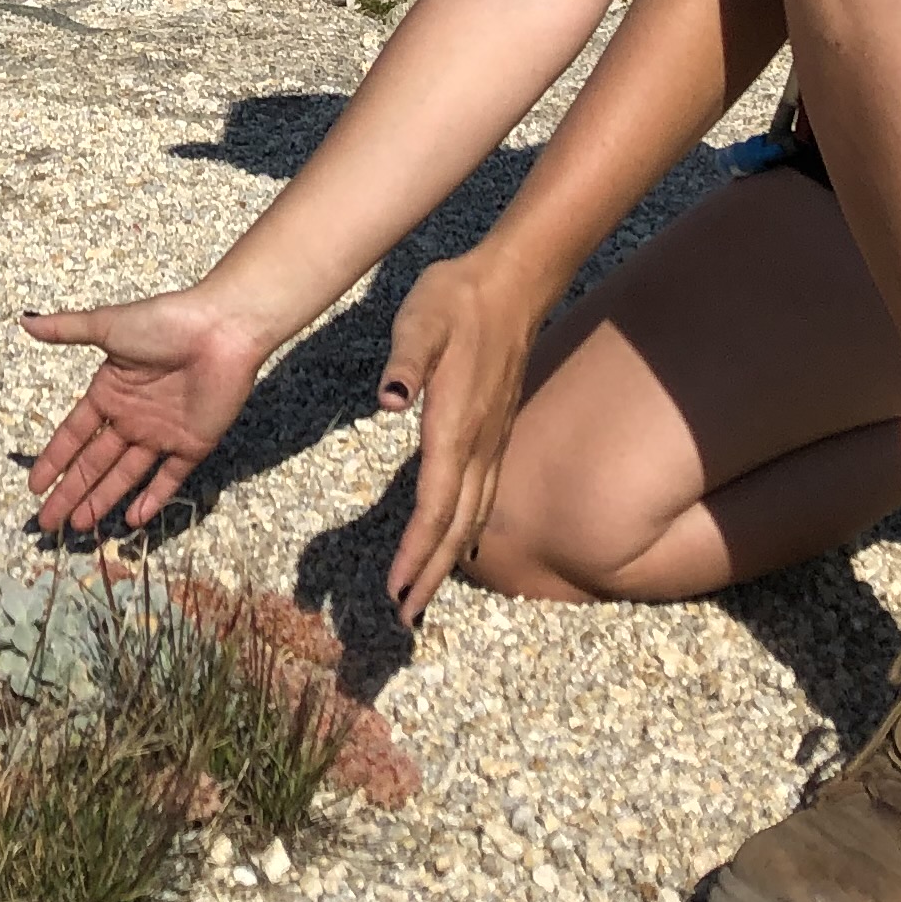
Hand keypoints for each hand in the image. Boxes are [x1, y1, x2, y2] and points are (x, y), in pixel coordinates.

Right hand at [17, 291, 268, 535]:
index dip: (54, 460)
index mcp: (109, 392)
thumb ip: (67, 330)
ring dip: (102, 500)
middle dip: (70, 492)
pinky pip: (168, 479)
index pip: (74, 435)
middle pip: (94, 463)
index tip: (35, 486)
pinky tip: (133, 521)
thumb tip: (25, 321)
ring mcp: (162, 434)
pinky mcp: (192, 445)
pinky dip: (152, 500)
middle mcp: (132, 418)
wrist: (221, 330)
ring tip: (80, 527)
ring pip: (125, 476)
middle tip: (47, 522)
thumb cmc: (164, 323)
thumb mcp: (108, 325)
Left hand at [377, 252, 549, 624]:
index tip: (395, 592)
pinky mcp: (495, 433)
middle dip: (429, 575)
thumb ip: (406, 360)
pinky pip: (482, 496)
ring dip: (447, 560)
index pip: (435, 506)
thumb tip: (389, 399)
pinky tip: (456, 543)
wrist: (512, 284)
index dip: (415, 553)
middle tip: (405, 618)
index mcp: (454, 428)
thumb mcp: (420, 320)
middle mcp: (477, 446)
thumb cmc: (456, 299)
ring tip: (423, 594)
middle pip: (455, 527)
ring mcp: (491, 442)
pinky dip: (465, 530)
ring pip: (472, 517)